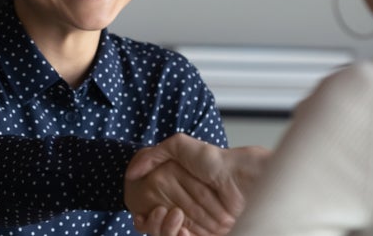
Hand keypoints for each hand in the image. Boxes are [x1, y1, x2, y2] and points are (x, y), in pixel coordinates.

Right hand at [127, 134, 271, 228]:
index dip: (144, 216)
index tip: (138, 213)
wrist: (240, 176)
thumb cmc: (214, 160)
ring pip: (169, 234)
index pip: (154, 213)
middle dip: (155, 223)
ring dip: (165, 229)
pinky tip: (181, 228)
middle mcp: (187, 212)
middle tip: (156, 213)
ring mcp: (197, 227)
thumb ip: (154, 155)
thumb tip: (132, 174)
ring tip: (173, 215)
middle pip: (160, 227)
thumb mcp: (179, 146)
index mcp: (178, 195)